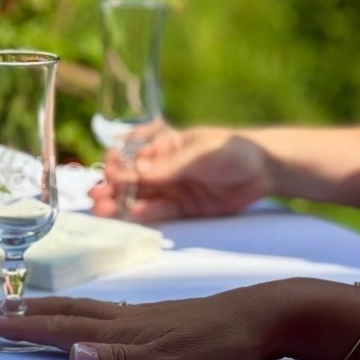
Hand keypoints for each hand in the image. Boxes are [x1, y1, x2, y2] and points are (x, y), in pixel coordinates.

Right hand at [0, 285, 295, 359]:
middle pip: (69, 313)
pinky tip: (93, 313)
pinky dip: (85, 309)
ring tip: (30, 306)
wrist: (263, 317)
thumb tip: (72, 356)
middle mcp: (127, 318)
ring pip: (87, 308)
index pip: (65, 329)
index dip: (28, 329)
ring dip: (55, 309)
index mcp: (123, 331)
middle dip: (32, 314)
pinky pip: (108, 309)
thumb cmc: (218, 345)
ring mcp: (145, 314)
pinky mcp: (162, 316)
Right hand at [90, 126, 272, 220]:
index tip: (108, 171)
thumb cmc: (230, 150)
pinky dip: (145, 214)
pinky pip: (159, 212)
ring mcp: (172, 188)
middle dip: (111, 186)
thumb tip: (137, 172)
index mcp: (163, 145)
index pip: (132, 154)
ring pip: (139, 196)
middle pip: (130, 178)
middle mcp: (163, 167)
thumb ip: (169, 166)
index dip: (117, 163)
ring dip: (120, 203)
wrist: (263, 170)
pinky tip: (132, 214)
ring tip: (103, 210)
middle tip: (95, 196)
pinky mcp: (183, 207)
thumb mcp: (198, 153)